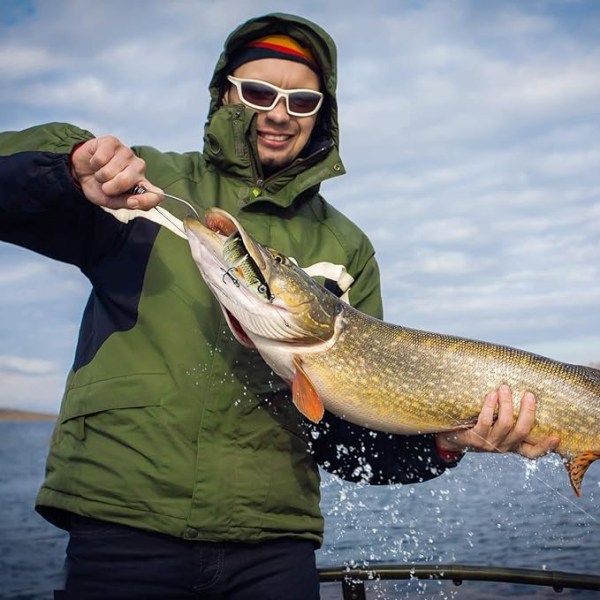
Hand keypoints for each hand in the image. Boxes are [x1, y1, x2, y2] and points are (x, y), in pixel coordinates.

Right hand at [71, 136, 161, 209]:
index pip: (156, 194)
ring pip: (109, 171)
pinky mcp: (113, 142)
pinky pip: (100, 159)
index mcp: (142, 185)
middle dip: (109, 187)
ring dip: (100, 176)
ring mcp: (127, 153)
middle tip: (106, 185)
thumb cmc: (100, 187)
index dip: (149, 199)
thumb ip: (126, 203)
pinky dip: (94, 164)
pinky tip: (96, 162)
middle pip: (125, 181)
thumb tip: (135, 202)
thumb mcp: (111, 201)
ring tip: (101, 173)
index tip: (135, 202)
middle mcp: (139, 167)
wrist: (81, 171)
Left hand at [436, 384, 559, 458]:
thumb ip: (508, 416)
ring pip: (505, 424)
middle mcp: (503, 446)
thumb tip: (517, 389)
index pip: (532, 452)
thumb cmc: (476, 426)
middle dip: (528, 412)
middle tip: (529, 394)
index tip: (557, 436)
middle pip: (522, 431)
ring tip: (504, 388)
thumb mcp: (495, 425)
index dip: (546, 446)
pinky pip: (485, 421)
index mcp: (511, 445)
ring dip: (507, 404)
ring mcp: (489, 444)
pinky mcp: (474, 438)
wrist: (450, 438)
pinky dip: (490, 406)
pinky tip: (491, 395)